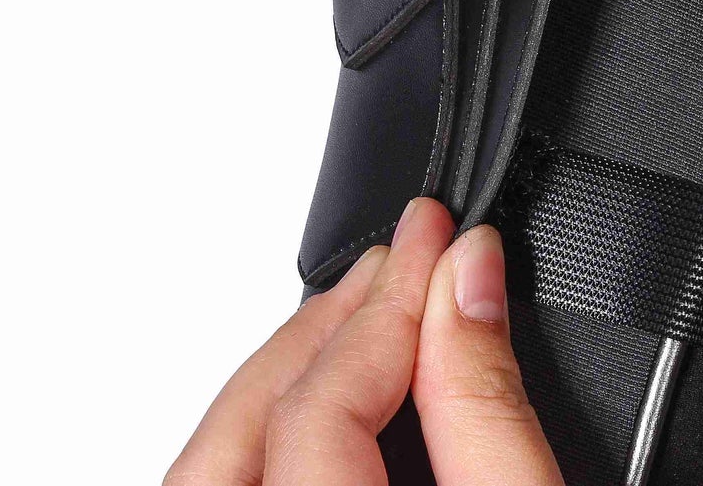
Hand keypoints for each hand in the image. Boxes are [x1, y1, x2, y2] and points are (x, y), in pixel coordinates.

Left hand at [167, 198, 561, 484]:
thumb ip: (488, 408)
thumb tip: (468, 278)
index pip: (319, 409)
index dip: (389, 307)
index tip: (444, 239)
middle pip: (241, 431)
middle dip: (326, 329)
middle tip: (401, 258)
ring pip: (214, 465)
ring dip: (295, 372)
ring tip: (373, 312)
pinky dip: (278, 429)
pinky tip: (342, 393)